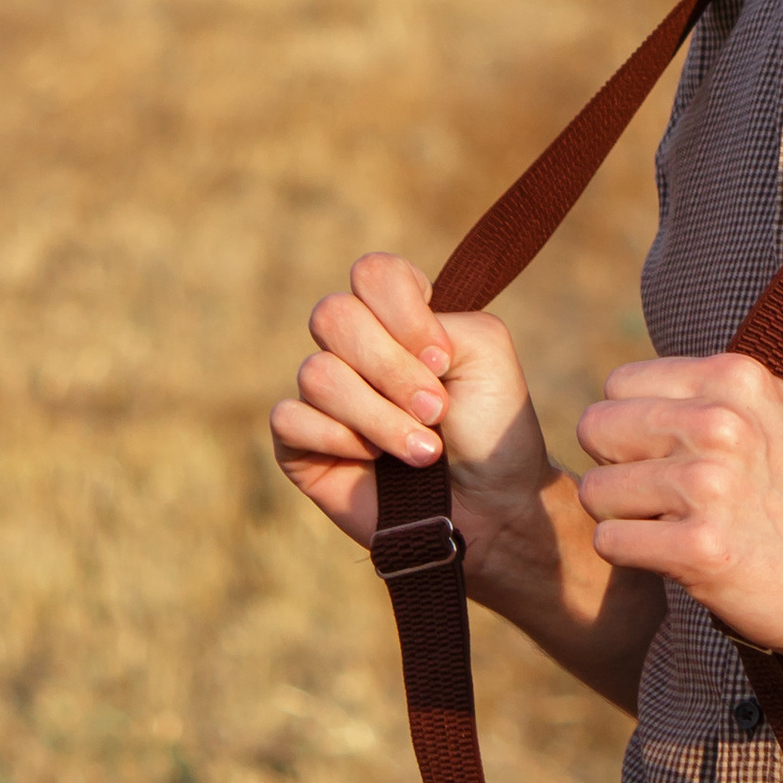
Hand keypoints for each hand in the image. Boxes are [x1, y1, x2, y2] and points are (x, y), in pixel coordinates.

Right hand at [271, 253, 549, 577]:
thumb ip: (441, 318)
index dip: (403, 312)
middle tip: (436, 410)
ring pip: (316, 373)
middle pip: (333, 315)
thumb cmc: (491, 429)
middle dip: (392, 369)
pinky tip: (372, 461)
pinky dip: (340, 441)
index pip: (372, 274)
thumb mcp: (487, 353)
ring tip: (423, 452)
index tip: (441, 358)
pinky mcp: (298, 442)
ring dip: (379, 417)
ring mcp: (323, 393)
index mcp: (398, 317)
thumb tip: (382, 342)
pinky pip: (290, 418)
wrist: (489, 509)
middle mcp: (354, 347)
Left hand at [573, 351, 782, 661]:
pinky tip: (675, 557)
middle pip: (596, 430)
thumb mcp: (773, 413)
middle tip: (661, 497)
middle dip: (617, 468)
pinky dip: (632, 556)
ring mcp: (710, 485)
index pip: (618, 386)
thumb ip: (710, 391)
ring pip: (597, 491)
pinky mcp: (700, 548)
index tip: (667, 456)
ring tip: (674, 527)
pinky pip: (610, 542)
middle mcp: (721, 423)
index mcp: (734, 379)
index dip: (631, 426)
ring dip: (624, 518)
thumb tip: (628, 389)